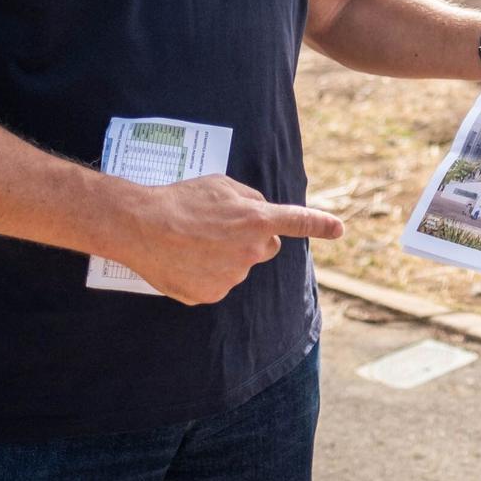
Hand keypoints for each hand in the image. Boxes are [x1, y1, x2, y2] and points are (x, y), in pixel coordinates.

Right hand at [114, 174, 344, 304]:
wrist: (140, 226)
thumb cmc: (182, 200)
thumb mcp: (221, 185)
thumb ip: (250, 199)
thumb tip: (262, 212)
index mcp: (256, 220)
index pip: (296, 222)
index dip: (320, 225)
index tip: (340, 229)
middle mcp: (250, 251)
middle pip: (265, 248)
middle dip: (252, 239)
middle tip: (220, 228)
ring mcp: (231, 277)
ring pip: (238, 266)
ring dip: (224, 256)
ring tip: (193, 241)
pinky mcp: (210, 295)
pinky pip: (216, 283)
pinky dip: (204, 273)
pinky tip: (185, 259)